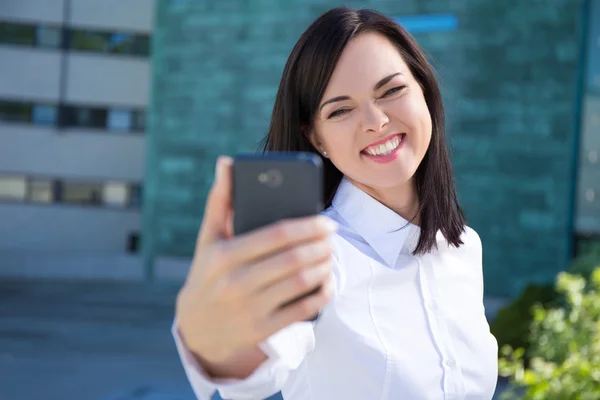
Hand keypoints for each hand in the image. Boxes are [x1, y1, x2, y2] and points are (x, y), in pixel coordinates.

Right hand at [176, 156, 336, 363]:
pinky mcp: (261, 330)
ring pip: (301, 283)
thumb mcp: (208, 239)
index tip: (327, 221)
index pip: (276, 235)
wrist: (197, 328)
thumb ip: (220, 200)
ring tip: (330, 254)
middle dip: (321, 245)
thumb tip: (226, 162)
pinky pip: (302, 311)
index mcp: (224, 256)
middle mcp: (235, 283)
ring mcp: (249, 309)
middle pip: (293, 259)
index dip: (308, 226)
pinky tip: (327, 282)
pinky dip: (321, 294)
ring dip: (324, 266)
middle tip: (332, 236)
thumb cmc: (208, 272)